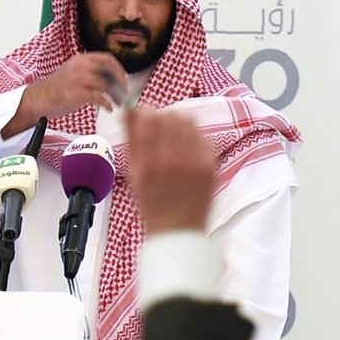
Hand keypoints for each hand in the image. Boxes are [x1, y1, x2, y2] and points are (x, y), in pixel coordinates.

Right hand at [7, 53, 128, 135]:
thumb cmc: (57, 89)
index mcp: (81, 59)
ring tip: (117, 104)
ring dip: (116, 96)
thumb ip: (90, 72)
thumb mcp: (74, 72)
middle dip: (121, 83)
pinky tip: (108, 109)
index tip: (123, 80)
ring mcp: (79, 79)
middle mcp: (81, 66)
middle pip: (110, 71)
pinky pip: (100, 98)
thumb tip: (112, 79)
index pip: (107, 59)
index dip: (119, 69)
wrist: (38, 99)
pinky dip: (107, 104)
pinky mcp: (77, 93)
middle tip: (124, 93)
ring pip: (107, 85)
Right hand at [125, 107, 213, 233]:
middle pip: (170, 116)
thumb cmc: (152, 204)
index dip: (146, 112)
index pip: (150, 118)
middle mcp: (172, 158)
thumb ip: (131, 139)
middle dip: (162, 116)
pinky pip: (202, 135)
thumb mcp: (133, 173)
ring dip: (178, 122)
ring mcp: (194, 161)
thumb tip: (128, 110)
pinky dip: (192, 136)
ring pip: (188, 121)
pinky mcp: (210, 163)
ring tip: (173, 135)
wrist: (178, 229)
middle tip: (159, 126)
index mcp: (148, 161)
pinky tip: (186, 147)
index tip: (144, 115)